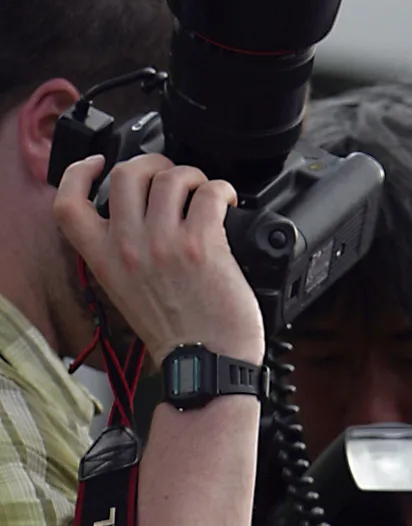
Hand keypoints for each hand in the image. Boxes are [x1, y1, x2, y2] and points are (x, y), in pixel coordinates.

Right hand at [53, 153, 263, 360]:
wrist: (206, 362)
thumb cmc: (176, 333)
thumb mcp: (127, 290)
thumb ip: (122, 252)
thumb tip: (138, 217)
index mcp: (102, 258)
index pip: (68, 203)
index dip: (80, 173)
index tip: (100, 164)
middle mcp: (127, 247)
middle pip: (126, 174)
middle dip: (153, 164)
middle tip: (172, 176)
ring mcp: (163, 243)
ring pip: (170, 177)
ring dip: (192, 176)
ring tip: (204, 192)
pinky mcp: (202, 245)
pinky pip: (210, 194)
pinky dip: (222, 190)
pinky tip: (227, 202)